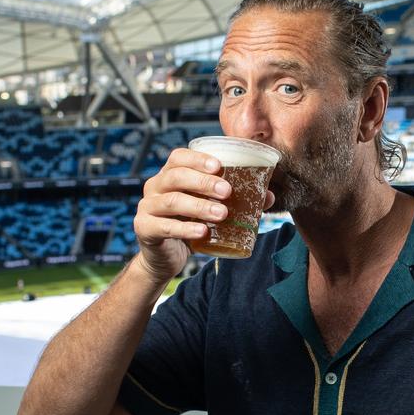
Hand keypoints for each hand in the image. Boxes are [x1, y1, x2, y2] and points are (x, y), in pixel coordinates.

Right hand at [132, 148, 229, 283]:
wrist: (165, 257)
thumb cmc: (190, 224)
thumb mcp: (209, 209)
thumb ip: (235, 201)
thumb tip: (268, 197)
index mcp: (170, 175)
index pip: (178, 157)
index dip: (197, 158)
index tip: (219, 166)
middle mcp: (155, 187)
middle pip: (176, 176)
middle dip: (203, 182)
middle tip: (227, 192)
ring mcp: (147, 207)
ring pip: (171, 201)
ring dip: (199, 206)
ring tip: (221, 214)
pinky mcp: (144, 228)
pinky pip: (164, 226)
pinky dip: (185, 228)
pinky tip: (202, 231)